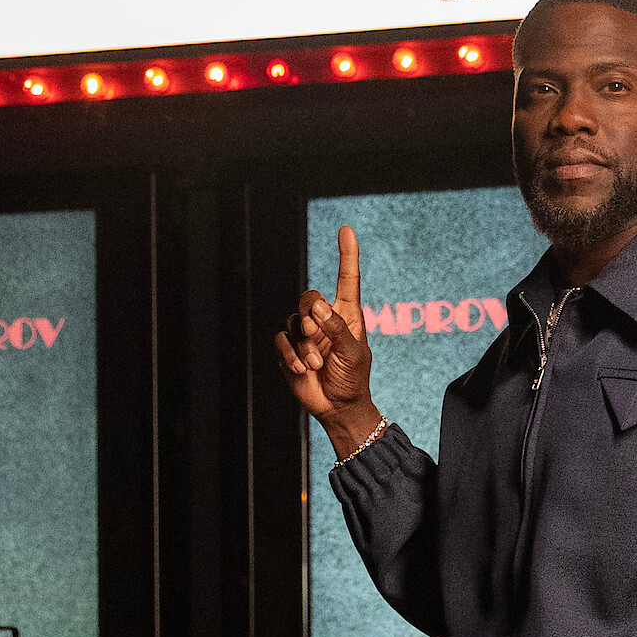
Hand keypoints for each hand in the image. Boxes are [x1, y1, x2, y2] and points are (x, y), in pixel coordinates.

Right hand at [274, 226, 380, 453]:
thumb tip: (318, 307)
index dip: (347, 254)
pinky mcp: (290, 350)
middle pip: (309, 297)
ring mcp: (306, 334)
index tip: (346, 229)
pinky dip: (290, 355)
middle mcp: (325, 320)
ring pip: (293, 320)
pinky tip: (301, 370)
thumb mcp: (354, 353)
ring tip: (314, 364)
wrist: (338, 407)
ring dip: (303, 344)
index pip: (348, 279)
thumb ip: (338, 328)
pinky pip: (281, 340)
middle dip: (309, 314)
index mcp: (348, 315)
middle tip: (315, 334)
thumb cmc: (354, 378)